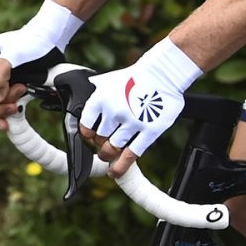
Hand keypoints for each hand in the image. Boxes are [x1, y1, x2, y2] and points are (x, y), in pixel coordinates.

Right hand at [0, 0, 81, 130]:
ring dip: (4, 110)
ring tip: (17, 106)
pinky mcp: (15, 88)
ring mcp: (4, 82)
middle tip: (19, 93)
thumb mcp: (13, 55)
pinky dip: (7, 116)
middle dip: (0, 103)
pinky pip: (6, 105)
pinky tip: (8, 124)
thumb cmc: (31, 41)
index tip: (3, 97)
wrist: (51, 39)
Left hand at [78, 38, 200, 174]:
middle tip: (103, 145)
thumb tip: (81, 87)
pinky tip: (115, 173)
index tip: (90, 137)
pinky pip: (131, 155)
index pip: (85, 126)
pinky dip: (121, 167)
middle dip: (99, 144)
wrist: (164, 73)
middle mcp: (113, 112)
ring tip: (108, 155)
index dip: (86, 135)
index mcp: (100, 100)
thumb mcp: (108, 79)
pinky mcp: (149, 131)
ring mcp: (132, 123)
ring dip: (108, 155)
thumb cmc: (136, 76)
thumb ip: (95, 89)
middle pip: (99, 139)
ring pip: (112, 149)